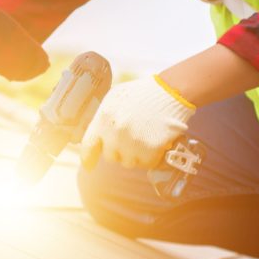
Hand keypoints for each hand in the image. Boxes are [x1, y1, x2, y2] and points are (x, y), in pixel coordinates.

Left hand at [79, 75, 194, 169]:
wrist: (170, 92)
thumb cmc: (142, 93)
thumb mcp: (115, 98)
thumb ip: (103, 117)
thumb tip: (97, 134)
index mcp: (103, 119)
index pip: (88, 146)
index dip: (88, 158)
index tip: (88, 165)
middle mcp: (115, 134)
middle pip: (110, 157)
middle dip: (118, 151)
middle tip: (130, 140)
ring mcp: (132, 143)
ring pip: (128, 162)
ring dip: (135, 155)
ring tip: (143, 140)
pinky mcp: (150, 150)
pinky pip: (146, 164)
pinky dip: (151, 158)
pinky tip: (155, 145)